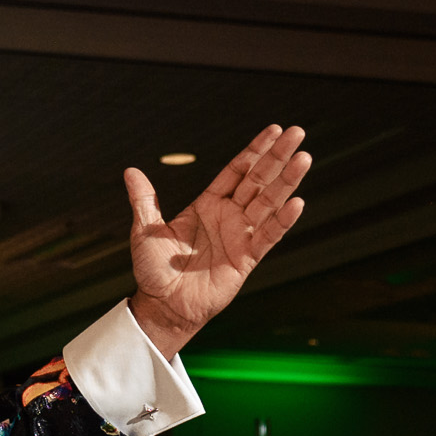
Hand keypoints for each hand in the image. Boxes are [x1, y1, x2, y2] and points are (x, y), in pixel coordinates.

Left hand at [125, 125, 310, 357]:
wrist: (163, 305)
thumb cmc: (154, 270)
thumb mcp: (145, 231)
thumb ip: (144, 200)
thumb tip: (130, 171)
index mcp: (207, 205)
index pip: (236, 171)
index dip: (255, 151)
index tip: (275, 130)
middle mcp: (228, 217)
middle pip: (258, 180)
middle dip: (277, 157)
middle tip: (298, 133)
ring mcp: (240, 236)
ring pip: (269, 203)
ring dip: (287, 182)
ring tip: (304, 158)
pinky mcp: (246, 259)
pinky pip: (268, 237)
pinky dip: (282, 221)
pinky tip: (297, 203)